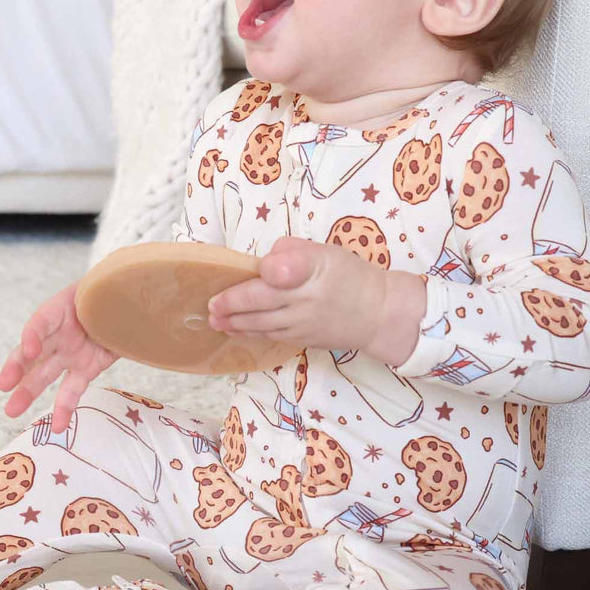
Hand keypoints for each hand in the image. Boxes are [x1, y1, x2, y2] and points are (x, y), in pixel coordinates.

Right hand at [0, 282, 120, 434]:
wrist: (128, 303)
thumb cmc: (112, 293)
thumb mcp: (105, 294)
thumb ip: (100, 306)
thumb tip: (106, 317)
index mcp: (61, 309)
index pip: (41, 322)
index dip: (33, 335)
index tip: (30, 350)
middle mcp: (59, 333)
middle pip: (34, 351)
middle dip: (18, 368)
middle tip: (4, 385)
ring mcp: (70, 353)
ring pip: (44, 375)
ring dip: (28, 393)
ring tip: (11, 411)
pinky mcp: (85, 369)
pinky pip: (71, 390)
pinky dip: (64, 409)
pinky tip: (59, 427)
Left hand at [206, 236, 388, 352]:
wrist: (378, 313)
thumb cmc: (348, 275)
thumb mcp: (325, 251)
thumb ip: (291, 250)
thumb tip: (263, 262)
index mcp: (314, 268)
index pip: (286, 269)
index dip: (270, 269)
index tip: (259, 269)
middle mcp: (306, 297)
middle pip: (262, 301)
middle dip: (232, 304)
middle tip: (210, 305)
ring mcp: (303, 322)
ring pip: (261, 323)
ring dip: (234, 322)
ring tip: (214, 320)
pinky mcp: (303, 339)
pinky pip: (270, 335)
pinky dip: (250, 332)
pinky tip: (234, 328)